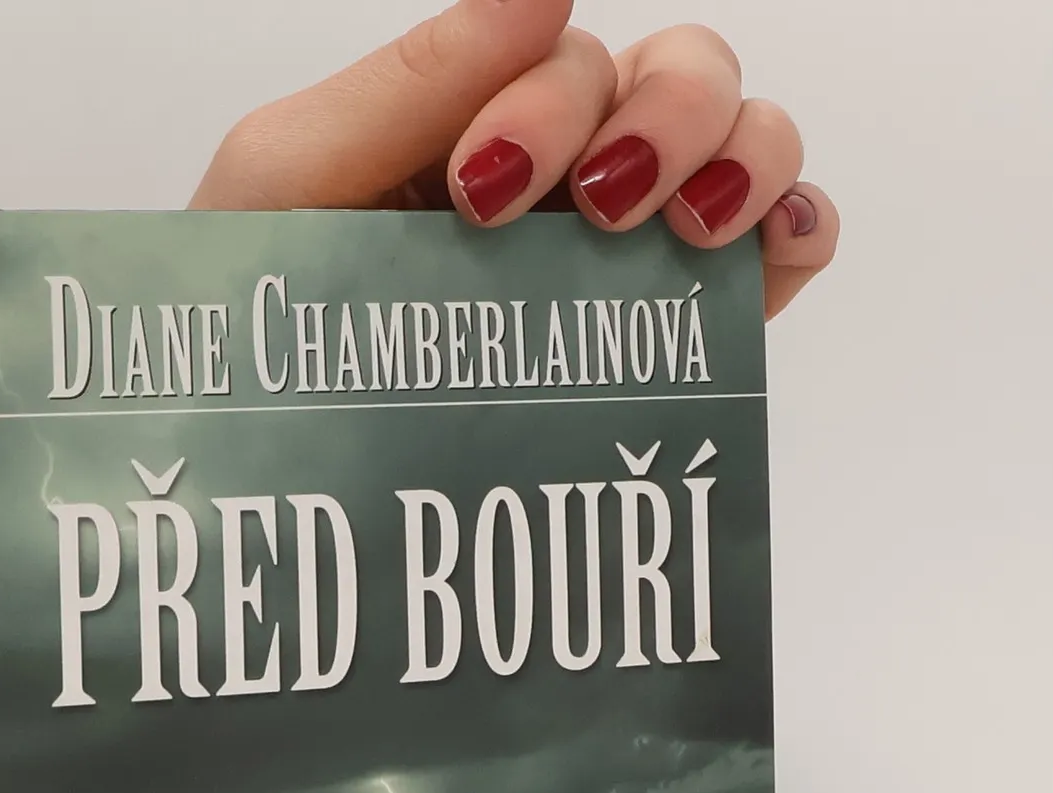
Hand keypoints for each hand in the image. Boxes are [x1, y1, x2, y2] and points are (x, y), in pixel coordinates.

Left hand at [191, 1, 835, 319]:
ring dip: (741, 160)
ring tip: (688, 232)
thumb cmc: (255, 322)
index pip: (566, 61)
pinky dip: (797, 228)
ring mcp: (625, 254)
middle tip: (598, 209)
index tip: (486, 193)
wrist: (258, 471)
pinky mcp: (677, 332)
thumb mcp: (294, 180)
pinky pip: (779, 245)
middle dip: (662, 119)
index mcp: (477, 124)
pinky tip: (767, 253)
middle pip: (678, 76)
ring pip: (744, 142)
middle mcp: (565, 177)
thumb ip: (413, 80)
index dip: (548, 106)